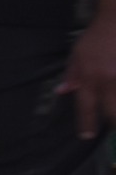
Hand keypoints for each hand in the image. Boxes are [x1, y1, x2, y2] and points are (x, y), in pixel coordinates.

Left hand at [60, 13, 115, 137]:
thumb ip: (72, 75)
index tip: (86, 136)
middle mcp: (108, 79)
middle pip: (112, 112)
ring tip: (113, 121)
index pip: (86, 106)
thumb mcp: (77, 54)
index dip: (86, 124)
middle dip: (111, 124)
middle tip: (110, 130)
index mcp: (90, 75)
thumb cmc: (96, 38)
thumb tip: (63, 92)